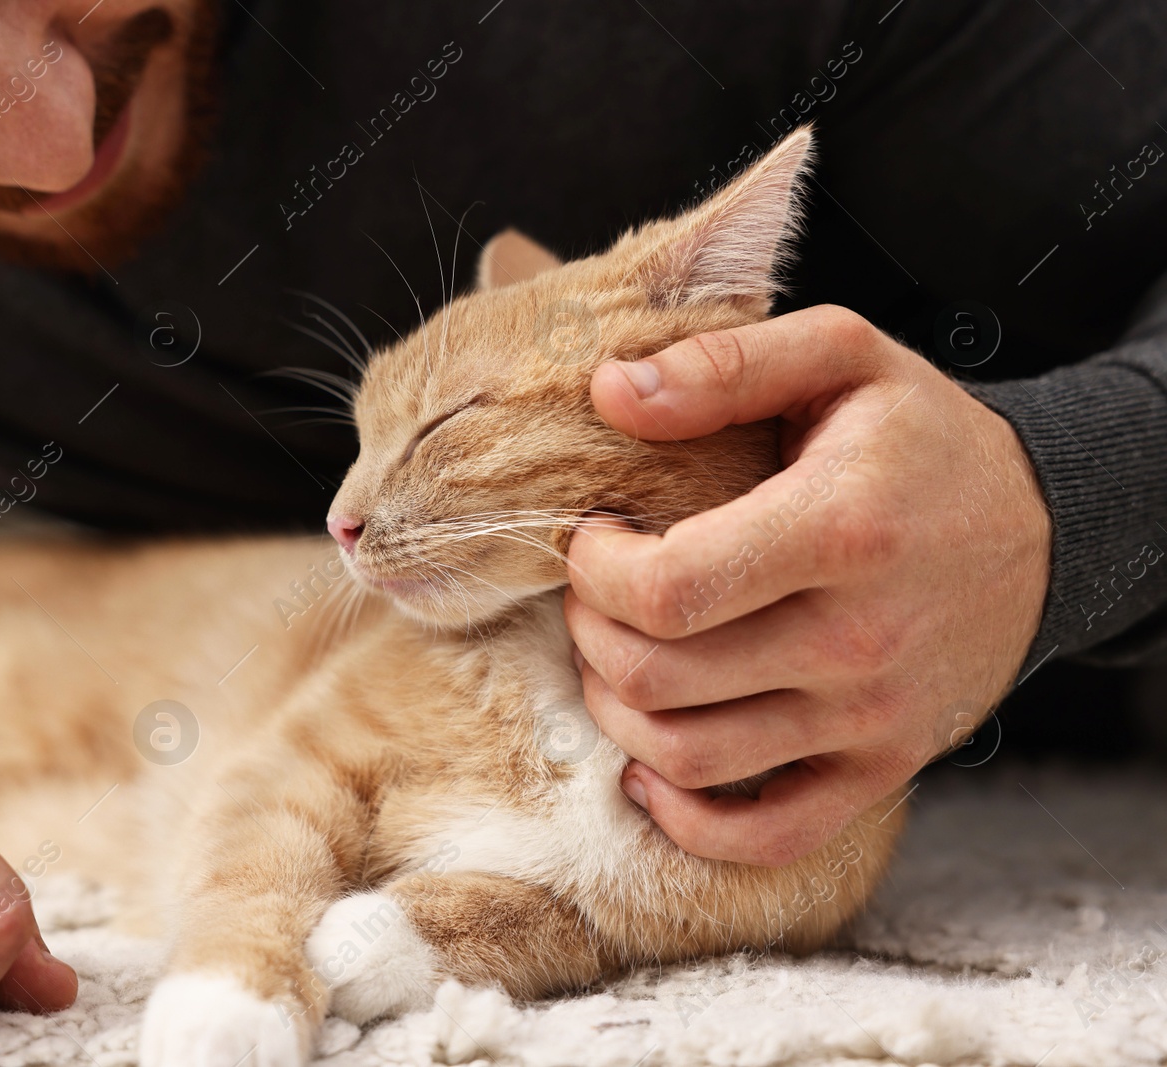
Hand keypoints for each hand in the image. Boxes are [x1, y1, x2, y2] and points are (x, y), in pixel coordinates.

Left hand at [566, 304, 1049, 865]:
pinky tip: (651, 765)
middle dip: (590, 630)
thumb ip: (723, 364)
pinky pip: (764, 836)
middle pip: (657, 676)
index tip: (595, 538)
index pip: (666, 589)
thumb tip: (610, 391)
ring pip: (686, 757)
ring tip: (619, 652)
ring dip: (616, 710)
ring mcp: (871, 718)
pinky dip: (685, 818)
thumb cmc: (921, 440)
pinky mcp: (882, 769)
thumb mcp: (841, 357)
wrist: (1045, 528)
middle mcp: (856, 639)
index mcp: (838, 530)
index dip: (594, 571)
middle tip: (597, 593)